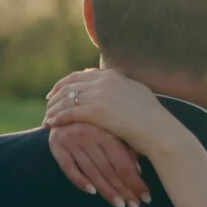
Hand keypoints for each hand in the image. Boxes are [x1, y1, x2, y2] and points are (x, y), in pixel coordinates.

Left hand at [43, 69, 186, 159]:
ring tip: (47, 119)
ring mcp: (100, 95)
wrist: (160, 132)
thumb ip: (123, 86)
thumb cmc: (153, 119)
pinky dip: (58, 118)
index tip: (56, 92)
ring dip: (54, 109)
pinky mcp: (97, 111)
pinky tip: (51, 125)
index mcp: (113, 75)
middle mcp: (105, 81)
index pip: (81, 75)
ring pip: (67, 99)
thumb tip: (115, 80)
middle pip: (70, 85)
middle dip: (55, 95)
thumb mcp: (138, 94)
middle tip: (47, 106)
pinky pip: (70, 113)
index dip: (65, 83)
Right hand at [48, 123, 151, 206]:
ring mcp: (72, 141)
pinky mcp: (57, 146)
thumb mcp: (113, 130)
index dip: (135, 182)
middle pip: (109, 170)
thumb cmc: (96, 121)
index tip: (146, 198)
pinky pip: (68, 167)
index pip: (123, 164)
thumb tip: (138, 173)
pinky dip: (79, 180)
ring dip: (107, 191)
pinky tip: (92, 192)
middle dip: (124, 191)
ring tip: (120, 205)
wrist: (66, 104)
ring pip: (92, 172)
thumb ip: (125, 149)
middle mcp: (89, 136)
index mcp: (107, 132)